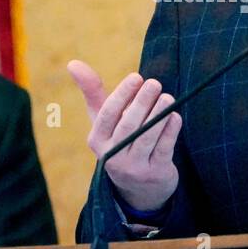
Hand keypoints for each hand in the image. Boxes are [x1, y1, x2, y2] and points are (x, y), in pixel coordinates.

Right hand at [67, 60, 181, 211]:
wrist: (139, 187)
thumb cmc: (119, 140)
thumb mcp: (104, 120)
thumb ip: (92, 91)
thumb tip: (72, 62)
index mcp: (97, 141)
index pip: (107, 115)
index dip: (121, 95)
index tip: (136, 77)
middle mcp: (112, 157)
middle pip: (128, 126)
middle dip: (142, 103)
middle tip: (155, 83)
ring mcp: (134, 168)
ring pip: (146, 138)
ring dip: (158, 115)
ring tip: (168, 96)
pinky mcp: (154, 174)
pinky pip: (163, 149)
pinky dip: (170, 131)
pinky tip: (175, 116)